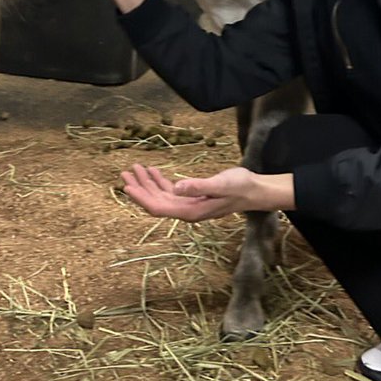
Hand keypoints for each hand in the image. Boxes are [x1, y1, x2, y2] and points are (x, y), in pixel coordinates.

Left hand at [120, 163, 275, 222]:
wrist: (255, 191)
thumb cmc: (240, 187)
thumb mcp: (219, 185)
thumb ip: (197, 186)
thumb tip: (176, 187)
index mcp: (190, 211)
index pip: (158, 208)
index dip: (141, 198)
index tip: (127, 186)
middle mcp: (186, 211)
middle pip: (156, 202)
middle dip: (139, 188)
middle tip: (125, 173)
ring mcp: (189, 205)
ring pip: (161, 196)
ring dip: (147, 184)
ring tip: (135, 169)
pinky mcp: (193, 197)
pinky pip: (171, 192)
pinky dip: (160, 181)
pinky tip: (153, 171)